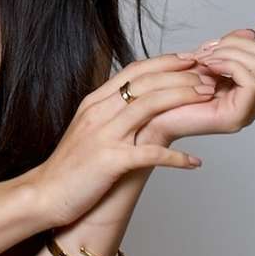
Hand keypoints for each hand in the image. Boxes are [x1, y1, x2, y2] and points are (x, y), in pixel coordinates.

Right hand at [29, 52, 217, 227]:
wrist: (43, 195)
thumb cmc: (69, 168)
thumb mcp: (88, 131)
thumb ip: (109, 115)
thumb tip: (137, 106)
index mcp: (94, 103)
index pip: (134, 71)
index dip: (165, 62)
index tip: (191, 60)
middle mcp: (98, 113)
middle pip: (146, 82)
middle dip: (182, 77)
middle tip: (211, 78)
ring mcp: (103, 135)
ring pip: (149, 106)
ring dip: (184, 99)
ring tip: (209, 100)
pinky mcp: (109, 161)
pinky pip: (150, 153)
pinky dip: (176, 157)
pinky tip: (194, 162)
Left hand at [136, 20, 254, 146]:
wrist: (148, 114)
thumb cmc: (170, 90)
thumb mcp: (204, 59)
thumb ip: (228, 47)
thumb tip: (251, 32)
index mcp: (247, 87)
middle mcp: (252, 100)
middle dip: (238, 44)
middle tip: (207, 50)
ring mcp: (247, 110)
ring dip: (230, 52)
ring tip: (203, 59)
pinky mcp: (238, 116)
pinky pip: (250, 78)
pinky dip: (228, 63)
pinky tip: (206, 66)